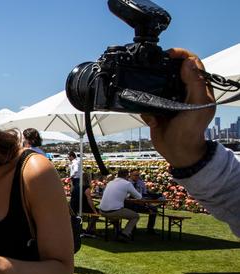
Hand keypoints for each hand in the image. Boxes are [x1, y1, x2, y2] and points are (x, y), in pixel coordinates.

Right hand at [141, 48, 215, 167]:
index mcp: (198, 87)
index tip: (169, 54)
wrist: (177, 151)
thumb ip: (196, 83)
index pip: (192, 63)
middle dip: (162, 67)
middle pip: (172, 70)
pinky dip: (144, 106)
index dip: (181, 55)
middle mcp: (184, 91)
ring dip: (150, 87)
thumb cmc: (192, 130)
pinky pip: (146, 101)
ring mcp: (169, 99)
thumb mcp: (198, 105)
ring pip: (157, 84)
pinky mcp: (156, 108)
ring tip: (147, 91)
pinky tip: (151, 116)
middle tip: (152, 66)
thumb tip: (188, 62)